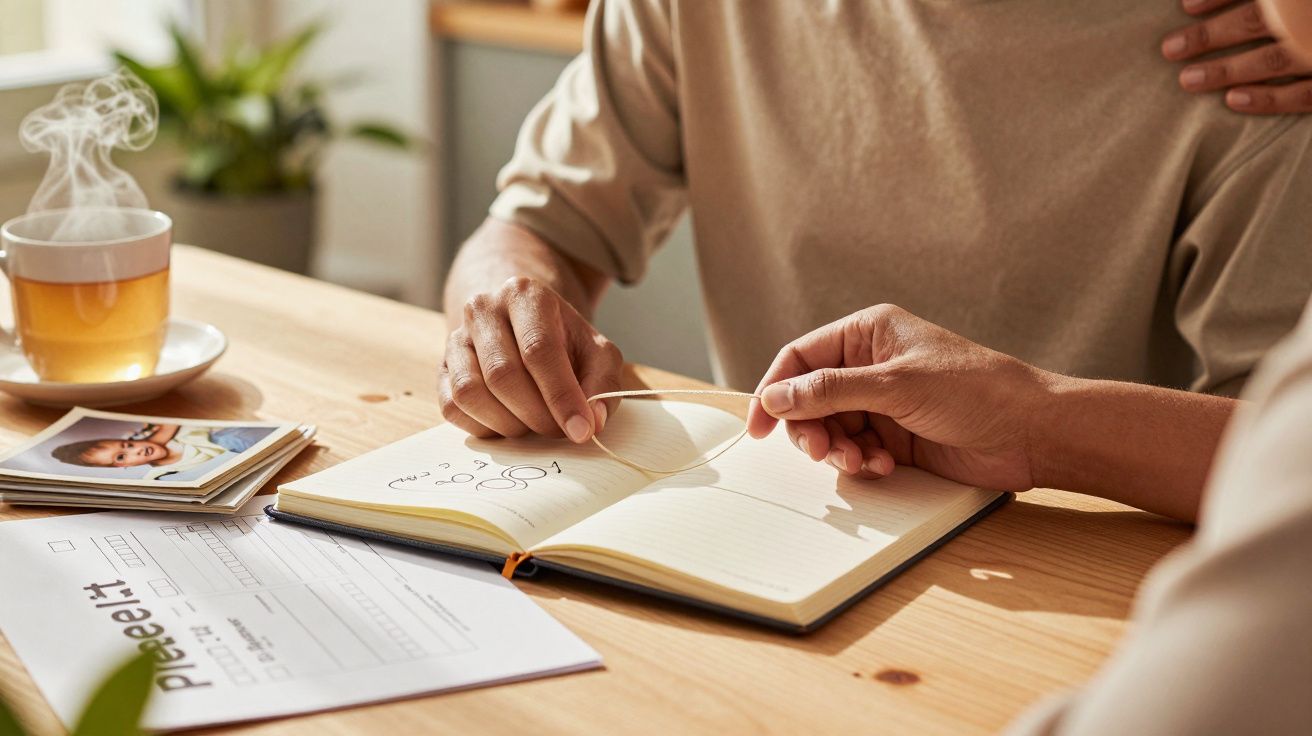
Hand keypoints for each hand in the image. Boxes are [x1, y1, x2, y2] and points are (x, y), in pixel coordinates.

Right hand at [438, 276, 622, 441]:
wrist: (522, 324)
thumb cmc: (564, 341)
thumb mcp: (597, 352)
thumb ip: (603, 385)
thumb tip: (592, 423)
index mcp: (525, 295)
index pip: (538, 350)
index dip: (561, 396)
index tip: (580, 430)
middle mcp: (483, 309)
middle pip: (503, 374)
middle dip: (536, 414)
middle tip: (558, 431)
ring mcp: (456, 338)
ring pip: (470, 392)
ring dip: (508, 423)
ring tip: (533, 424)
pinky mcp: (442, 368)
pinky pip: (453, 408)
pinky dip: (484, 426)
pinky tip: (509, 422)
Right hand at [745, 305, 1055, 491]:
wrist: (1031, 432)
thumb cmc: (977, 389)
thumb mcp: (895, 384)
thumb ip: (829, 391)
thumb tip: (776, 397)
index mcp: (868, 333)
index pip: (801, 357)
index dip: (775, 389)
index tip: (759, 423)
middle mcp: (870, 365)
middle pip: (809, 398)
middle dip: (811, 428)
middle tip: (821, 450)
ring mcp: (883, 402)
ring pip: (831, 429)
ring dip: (838, 450)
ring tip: (862, 461)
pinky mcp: (896, 436)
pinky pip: (856, 450)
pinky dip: (863, 462)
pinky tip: (885, 464)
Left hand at [1162, 0, 1311, 113]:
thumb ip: (1266, 1)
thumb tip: (1198, 1)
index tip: (1185, 6)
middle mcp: (1309, 18)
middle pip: (1258, 21)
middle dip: (1212, 35)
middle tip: (1170, 49)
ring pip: (1275, 59)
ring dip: (1228, 70)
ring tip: (1187, 80)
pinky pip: (1305, 94)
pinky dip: (1269, 98)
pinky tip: (1231, 100)